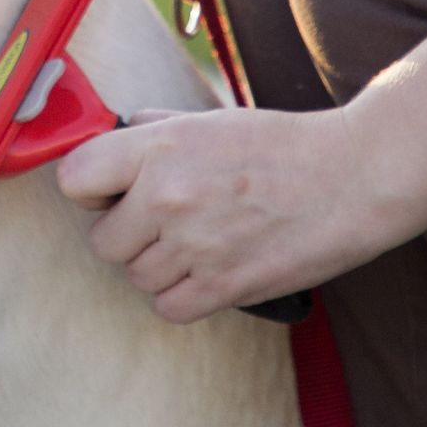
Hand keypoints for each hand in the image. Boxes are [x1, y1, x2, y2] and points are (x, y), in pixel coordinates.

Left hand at [55, 107, 426, 323]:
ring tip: (195, 242)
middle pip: (102, 240)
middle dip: (126, 232)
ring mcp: (194, 245)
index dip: (89, 190)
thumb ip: (155, 130)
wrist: (353, 176)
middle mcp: (166, 196)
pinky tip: (205, 271)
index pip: (73, 180)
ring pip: (136, 276)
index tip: (109, 192)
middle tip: (160, 220)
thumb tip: (115, 134)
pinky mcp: (225, 285)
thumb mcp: (208, 120)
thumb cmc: (282, 145)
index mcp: (157, 147)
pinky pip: (168, 306)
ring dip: (157, 265)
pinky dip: (181, 296)